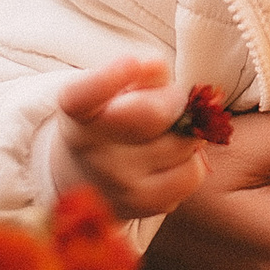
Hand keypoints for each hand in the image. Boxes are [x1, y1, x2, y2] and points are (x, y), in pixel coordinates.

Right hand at [50, 50, 216, 229]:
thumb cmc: (111, 118)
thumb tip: (161, 71)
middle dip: (174, 100)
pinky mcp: (143, 206)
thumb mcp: (114, 89)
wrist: (86, 176)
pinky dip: (190, 162)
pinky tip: (169, 161)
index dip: (109, 79)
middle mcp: (91, 149)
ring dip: (185, 134)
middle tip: (169, 103)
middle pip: (154, 113)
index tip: (131, 62)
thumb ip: (143, 74)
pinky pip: (193, 175)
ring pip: (183, 144)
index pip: (84, 96)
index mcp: (77, 111)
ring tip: (164, 136)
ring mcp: (116, 183)